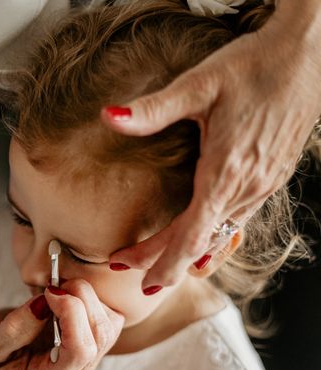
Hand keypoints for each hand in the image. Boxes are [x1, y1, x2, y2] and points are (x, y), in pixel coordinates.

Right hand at [0, 279, 123, 369]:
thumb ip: (14, 328)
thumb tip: (45, 304)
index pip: (78, 353)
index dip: (72, 315)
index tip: (50, 292)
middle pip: (98, 336)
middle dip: (82, 300)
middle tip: (54, 283)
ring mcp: (84, 362)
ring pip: (108, 326)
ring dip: (88, 298)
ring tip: (58, 287)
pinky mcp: (90, 343)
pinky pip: (109, 318)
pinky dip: (93, 299)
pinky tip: (67, 294)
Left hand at [102, 1, 320, 291]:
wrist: (310, 54)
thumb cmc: (254, 66)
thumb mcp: (199, 83)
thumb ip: (153, 108)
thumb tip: (109, 117)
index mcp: (227, 171)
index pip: (190, 235)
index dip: (161, 259)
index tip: (135, 275)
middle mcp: (248, 187)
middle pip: (200, 242)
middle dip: (163, 262)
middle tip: (127, 270)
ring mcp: (264, 186)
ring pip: (220, 236)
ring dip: (186, 253)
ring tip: (157, 264)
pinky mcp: (271, 178)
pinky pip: (238, 222)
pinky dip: (212, 239)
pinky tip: (199, 242)